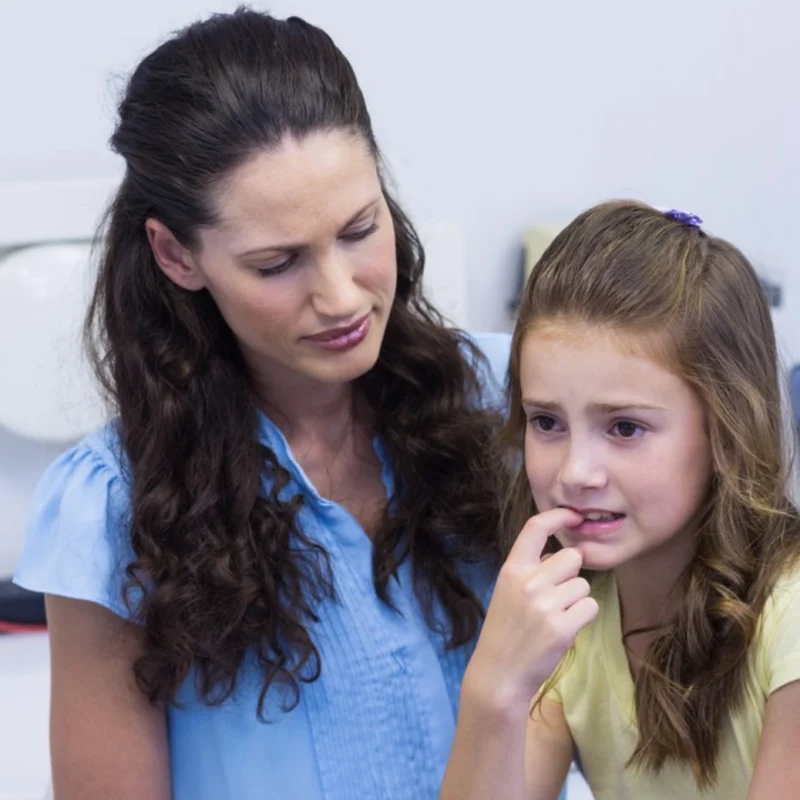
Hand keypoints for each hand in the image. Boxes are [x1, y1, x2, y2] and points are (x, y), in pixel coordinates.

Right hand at [464, 508, 598, 711]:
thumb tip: (564, 554)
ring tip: (556, 617)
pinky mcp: (561, 627)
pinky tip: (564, 629)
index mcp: (511, 569)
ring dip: (577, 599)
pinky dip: (583, 617)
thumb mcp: (508, 592)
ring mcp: (544, 605)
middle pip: (572, 557)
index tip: (573, 515)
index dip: (558, 516)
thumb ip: (531, 570)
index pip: (535, 527)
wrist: (499, 675)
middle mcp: (527, 582)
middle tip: (557, 596)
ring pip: (583, 585)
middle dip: (572, 574)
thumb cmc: (506, 631)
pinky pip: (589, 607)